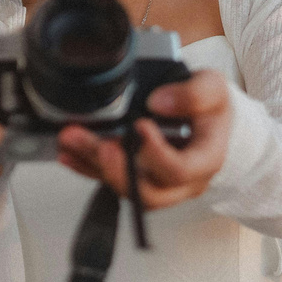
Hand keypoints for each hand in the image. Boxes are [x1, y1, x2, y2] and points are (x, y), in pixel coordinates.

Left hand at [55, 70, 230, 210]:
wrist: (208, 123)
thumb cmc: (211, 108)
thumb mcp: (213, 89)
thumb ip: (193, 94)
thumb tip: (159, 102)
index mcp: (205, 160)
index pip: (180, 170)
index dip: (157, 154)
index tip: (140, 126)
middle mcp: (181, 183)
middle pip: (148, 191)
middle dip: (117, 168)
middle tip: (98, 143)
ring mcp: (158, 186)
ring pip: (125, 190)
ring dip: (95, 166)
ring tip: (71, 141)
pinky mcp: (136, 180)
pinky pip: (109, 182)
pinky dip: (85, 168)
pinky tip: (67, 153)